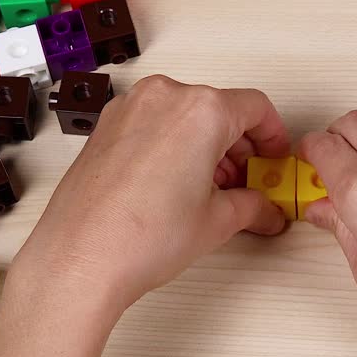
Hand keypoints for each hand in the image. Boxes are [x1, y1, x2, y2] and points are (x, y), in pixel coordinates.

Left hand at [11, 75, 289, 316]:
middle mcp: (163, 98)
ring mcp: (129, 109)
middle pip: (220, 108)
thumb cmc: (139, 237)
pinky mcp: (106, 127)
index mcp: (200, 110)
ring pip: (185, 114)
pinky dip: (174, 144)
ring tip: (211, 190)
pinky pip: (154, 124)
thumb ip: (251, 207)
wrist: (81, 258)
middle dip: (240, 146)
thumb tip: (263, 209)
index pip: (255, 108)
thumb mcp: (216, 221)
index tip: (274, 157)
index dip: (274, 135)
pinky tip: (176, 185)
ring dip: (206, 145)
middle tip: (248, 181)